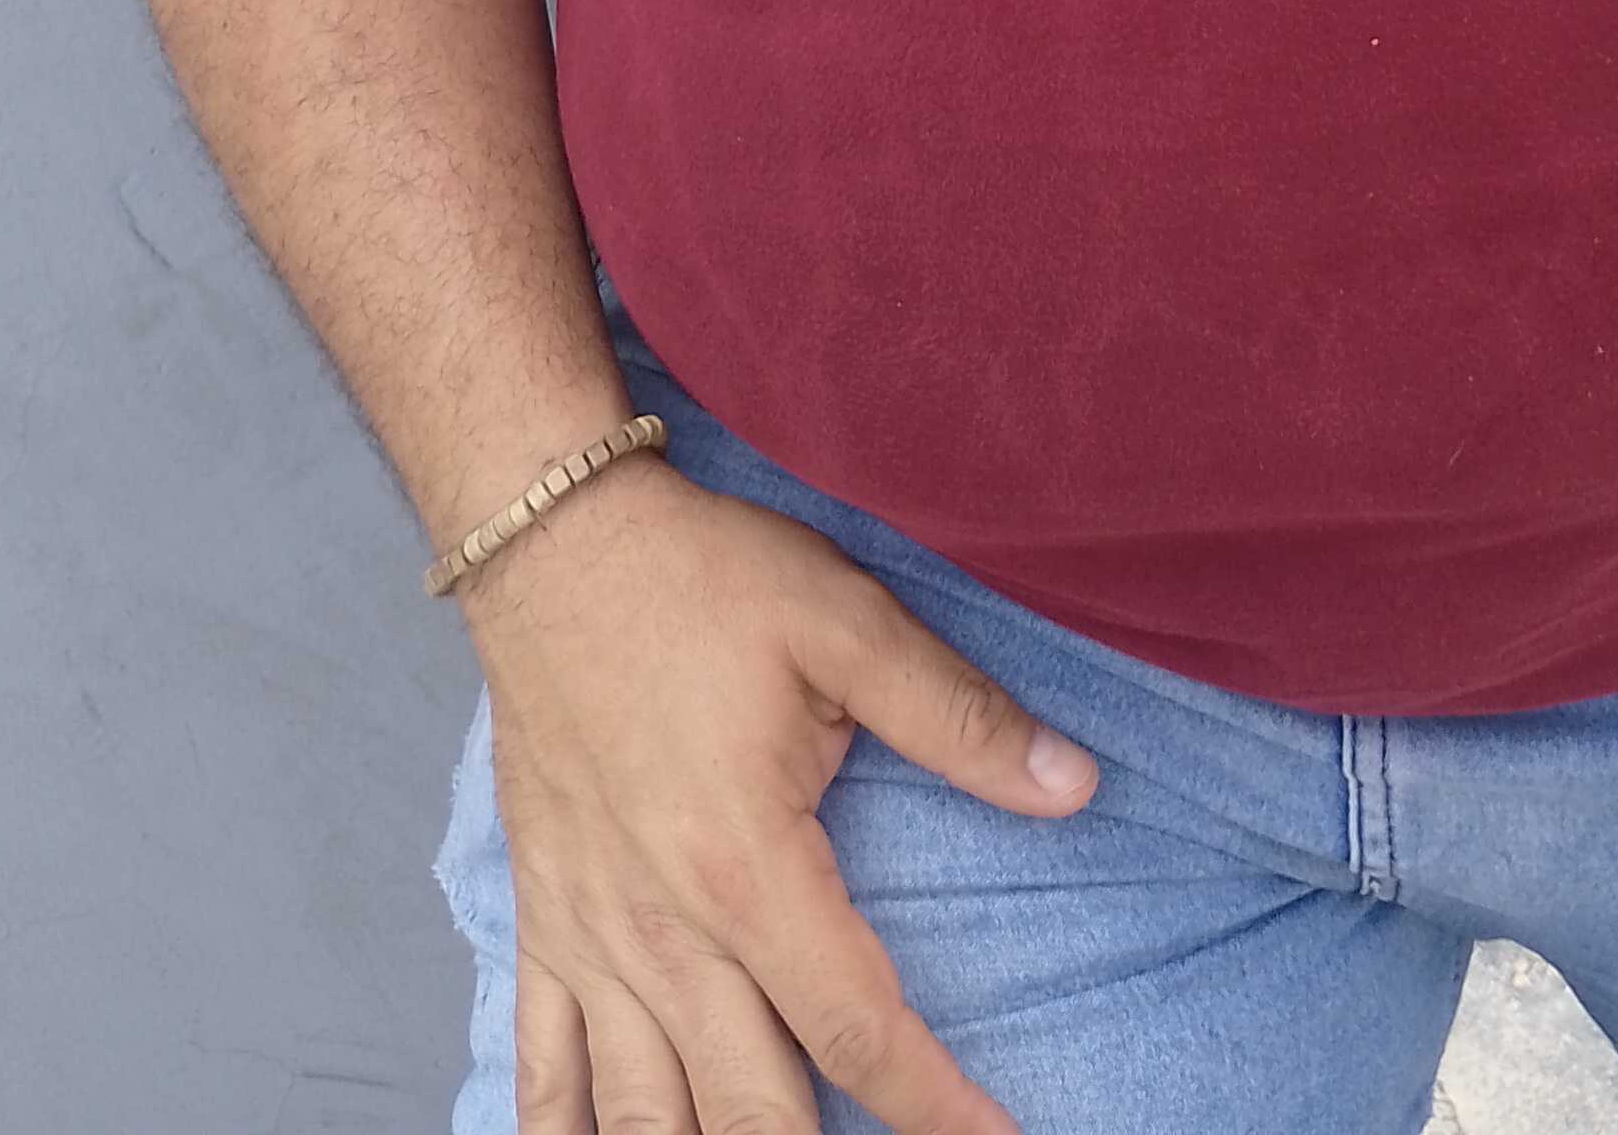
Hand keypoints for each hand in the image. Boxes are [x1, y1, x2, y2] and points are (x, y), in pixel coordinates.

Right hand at [463, 455, 1094, 1133]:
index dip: (936, 1109)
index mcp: (747, 870)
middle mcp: (663, 935)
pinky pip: (544, 1069)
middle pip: (751, 1112)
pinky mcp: (543, 923)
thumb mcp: (845, 621)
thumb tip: (1074, 785)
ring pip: (644, 1118)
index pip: (858, 1031)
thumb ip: (958, 716)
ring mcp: (591, 941)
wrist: (550, 542)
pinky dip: (570, 1134)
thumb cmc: (703, 579)